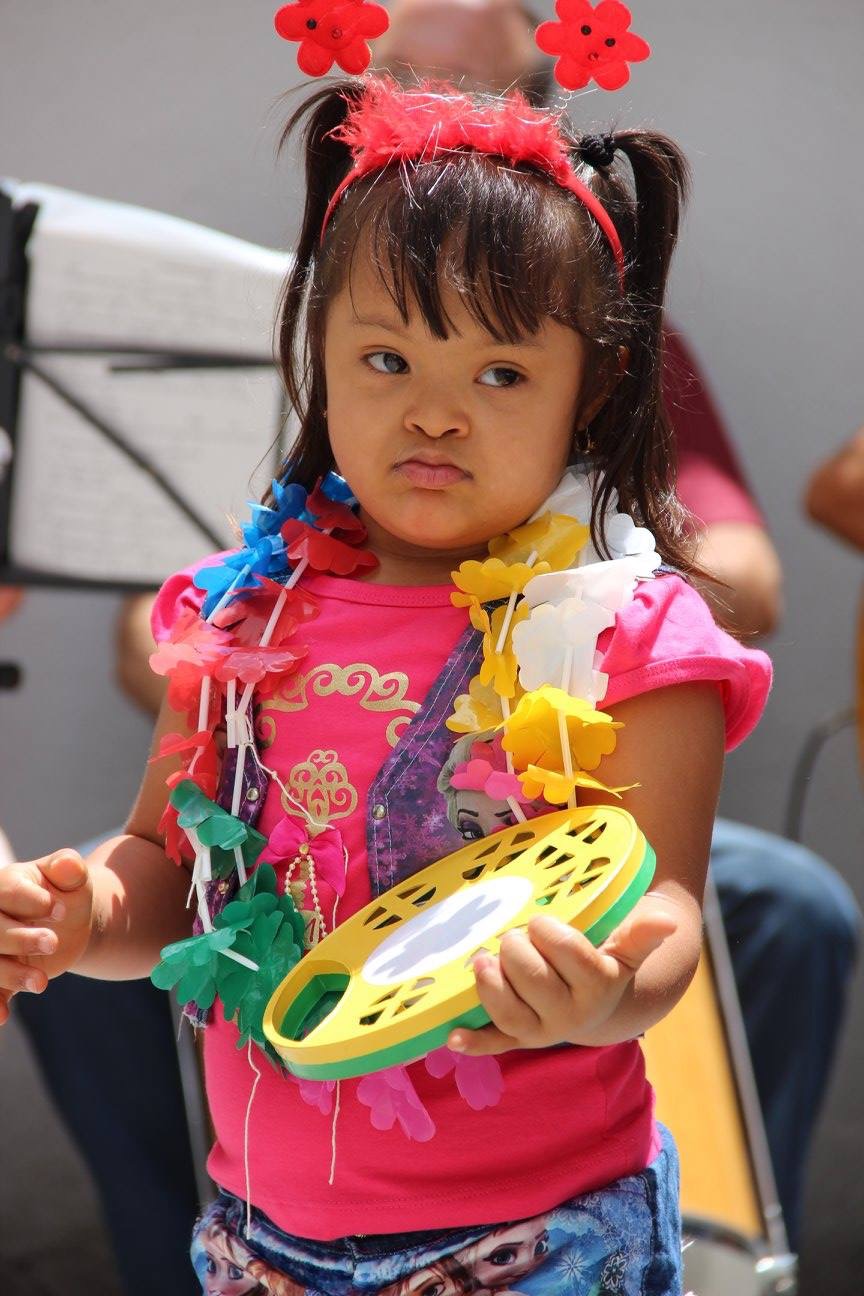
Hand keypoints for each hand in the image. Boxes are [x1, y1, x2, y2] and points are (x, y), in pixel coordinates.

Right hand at [0, 849, 93, 1024]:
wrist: (70, 923)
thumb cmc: (68, 893)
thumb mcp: (75, 878)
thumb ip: (71, 868)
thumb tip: (69, 864)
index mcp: (6, 884)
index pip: (6, 891)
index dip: (30, 901)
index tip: (59, 910)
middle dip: (18, 938)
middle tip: (53, 941)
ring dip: (10, 974)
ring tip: (41, 982)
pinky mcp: (0, 975)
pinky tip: (3, 1015)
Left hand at [447, 895, 676, 1055]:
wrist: (603, 1007)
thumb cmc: (607, 962)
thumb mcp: (627, 948)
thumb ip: (642, 934)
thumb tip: (667, 919)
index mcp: (598, 986)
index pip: (567, 953)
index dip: (548, 931)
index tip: (543, 923)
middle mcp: (570, 1014)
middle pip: (531, 977)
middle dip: (516, 947)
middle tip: (515, 935)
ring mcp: (542, 1030)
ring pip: (507, 1010)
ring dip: (489, 983)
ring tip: (483, 959)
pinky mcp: (519, 1039)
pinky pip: (495, 1043)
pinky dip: (473, 1042)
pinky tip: (452, 1035)